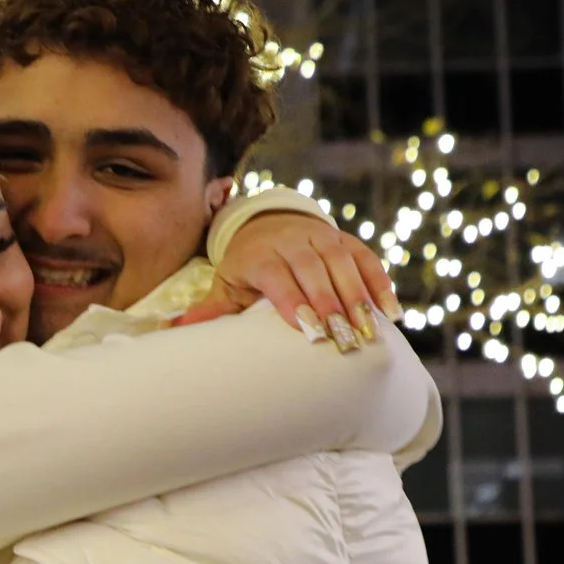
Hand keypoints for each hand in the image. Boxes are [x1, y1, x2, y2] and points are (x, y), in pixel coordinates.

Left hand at [181, 211, 400, 347]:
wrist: (269, 224)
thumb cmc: (246, 266)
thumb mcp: (226, 283)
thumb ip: (209, 310)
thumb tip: (173, 331)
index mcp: (261, 254)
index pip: (278, 277)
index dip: (293, 301)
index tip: (308, 330)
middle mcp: (294, 241)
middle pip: (314, 272)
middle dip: (330, 305)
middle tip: (343, 339)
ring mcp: (323, 239)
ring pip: (343, 265)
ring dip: (358, 298)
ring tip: (368, 331)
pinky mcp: (347, 241)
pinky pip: (367, 261)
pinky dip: (380, 284)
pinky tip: (390, 313)